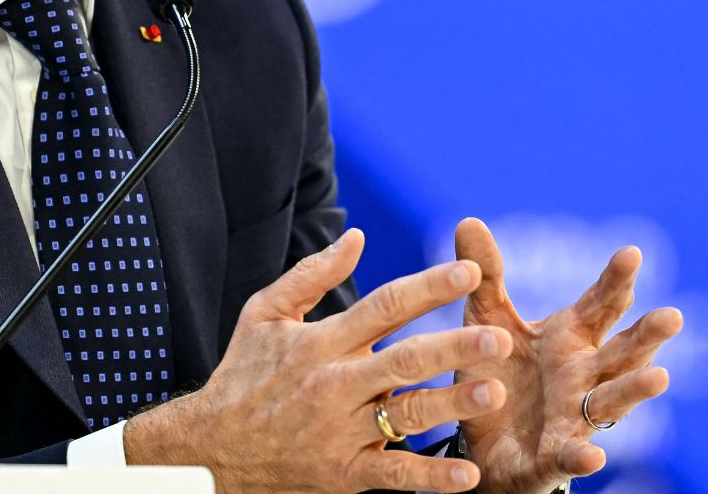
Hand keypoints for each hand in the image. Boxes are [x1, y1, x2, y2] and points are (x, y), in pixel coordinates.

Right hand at [123, 228, 513, 492]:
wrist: (209, 450)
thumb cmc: (242, 375)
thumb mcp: (264, 315)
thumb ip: (312, 274)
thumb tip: (356, 238)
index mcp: (322, 342)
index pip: (384, 306)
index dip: (428, 287)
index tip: (469, 271)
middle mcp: (335, 384)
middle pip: (404, 361)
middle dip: (454, 348)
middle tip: (499, 338)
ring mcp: (341, 431)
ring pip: (406, 416)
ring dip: (452, 404)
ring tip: (492, 392)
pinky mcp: (344, 473)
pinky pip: (394, 475)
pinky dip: (431, 477)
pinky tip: (467, 475)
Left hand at [452, 218, 682, 493]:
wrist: (479, 445)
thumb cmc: (495, 376)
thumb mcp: (486, 321)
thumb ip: (486, 277)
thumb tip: (468, 219)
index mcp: (571, 336)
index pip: (602, 304)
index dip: (617, 280)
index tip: (631, 252)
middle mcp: (583, 375)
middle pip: (622, 352)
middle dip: (647, 335)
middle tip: (673, 315)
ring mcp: (574, 417)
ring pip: (610, 402)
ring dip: (635, 391)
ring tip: (659, 377)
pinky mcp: (554, 457)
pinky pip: (570, 458)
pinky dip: (582, 457)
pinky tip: (594, 456)